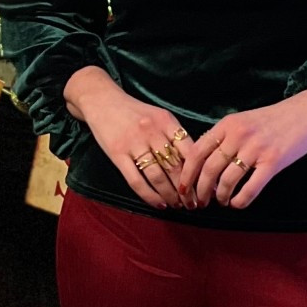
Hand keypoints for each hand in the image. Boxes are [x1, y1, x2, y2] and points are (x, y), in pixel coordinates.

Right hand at [65, 66, 196, 210]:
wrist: (102, 101)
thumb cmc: (135, 112)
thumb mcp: (160, 116)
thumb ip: (176, 136)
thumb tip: (197, 163)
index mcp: (166, 121)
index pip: (190, 151)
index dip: (199, 172)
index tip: (204, 187)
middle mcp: (152, 131)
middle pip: (175, 166)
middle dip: (187, 190)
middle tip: (193, 204)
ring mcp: (133, 143)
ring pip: (157, 176)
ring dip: (170, 195)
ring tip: (178, 205)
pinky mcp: (117, 154)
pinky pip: (136, 181)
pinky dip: (150, 196)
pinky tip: (159, 204)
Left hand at [177, 89, 306, 210]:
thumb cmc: (273, 120)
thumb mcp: (243, 121)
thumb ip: (224, 138)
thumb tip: (203, 166)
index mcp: (227, 124)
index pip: (197, 152)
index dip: (186, 174)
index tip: (183, 190)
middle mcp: (239, 135)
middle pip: (209, 169)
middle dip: (200, 191)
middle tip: (199, 203)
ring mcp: (256, 148)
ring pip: (227, 181)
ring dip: (220, 197)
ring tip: (221, 202)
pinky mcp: (274, 161)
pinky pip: (250, 187)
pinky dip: (240, 200)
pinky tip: (238, 203)